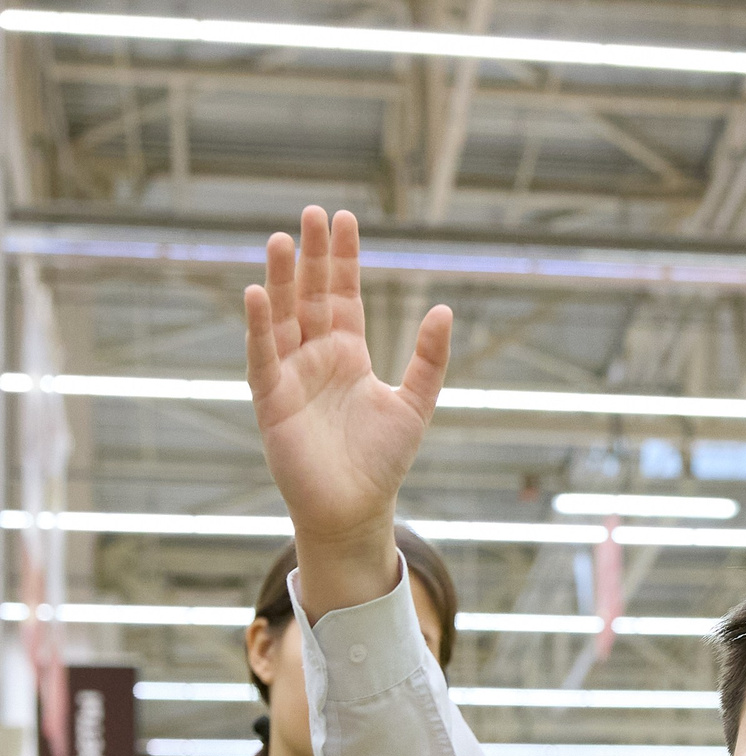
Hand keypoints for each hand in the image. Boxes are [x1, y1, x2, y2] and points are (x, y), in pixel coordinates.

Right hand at [245, 206, 450, 594]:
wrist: (356, 508)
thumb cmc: (382, 459)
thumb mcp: (415, 403)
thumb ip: (429, 359)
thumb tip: (444, 309)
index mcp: (348, 353)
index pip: (342, 295)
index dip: (343, 259)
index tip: (345, 218)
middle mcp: (315, 357)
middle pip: (310, 296)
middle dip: (311, 256)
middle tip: (312, 213)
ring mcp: (290, 375)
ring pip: (283, 317)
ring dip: (281, 280)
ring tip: (283, 239)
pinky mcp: (271, 400)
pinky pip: (263, 356)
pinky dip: (260, 327)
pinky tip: (258, 293)